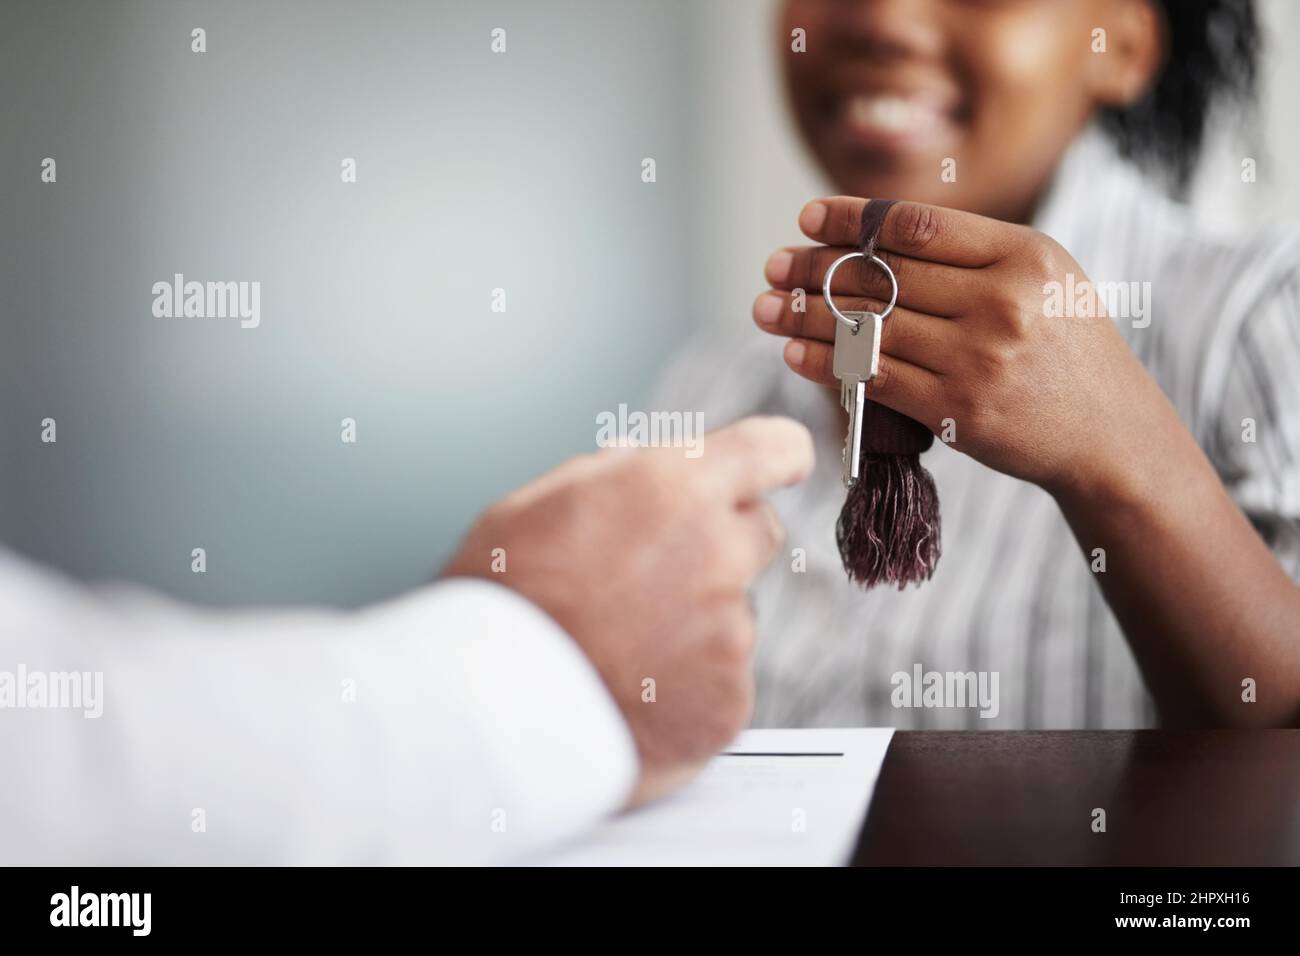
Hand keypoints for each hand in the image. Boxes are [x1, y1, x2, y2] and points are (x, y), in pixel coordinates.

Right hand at [443, 416, 814, 804]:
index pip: (774, 449)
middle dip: (722, 540)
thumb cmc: (500, 607)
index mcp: (673, 491)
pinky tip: (634, 688)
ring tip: (621, 646)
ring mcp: (728, 635)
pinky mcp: (728, 702)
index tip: (777, 464)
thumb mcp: (536, 504)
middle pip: (761, 530)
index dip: (775, 455)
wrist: (486, 719)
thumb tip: (650, 461)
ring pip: (735, 610)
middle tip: (654, 572)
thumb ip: (615, 473)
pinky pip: (723, 679)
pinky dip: (688, 683)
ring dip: (695, 620)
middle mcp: (716, 556)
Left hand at [755, 197, 1173, 496]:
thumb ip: (975, 254)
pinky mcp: (958, 411)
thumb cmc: (1067, 350)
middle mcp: (1002, 301)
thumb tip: (877, 237)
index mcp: (1024, 255)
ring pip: (870, 327)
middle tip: (773, 265)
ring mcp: (979, 358)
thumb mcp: (1045, 279)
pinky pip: (875, 378)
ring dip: (806, 316)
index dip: (853, 219)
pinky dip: (827, 364)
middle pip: (884, 275)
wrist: (1109, 435)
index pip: (917, 226)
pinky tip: (794, 352)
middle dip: (815, 268)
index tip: (808, 217)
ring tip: (766, 308)